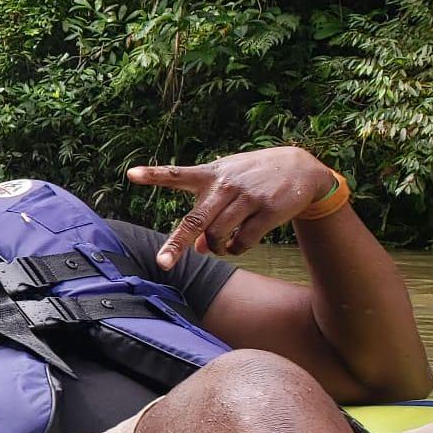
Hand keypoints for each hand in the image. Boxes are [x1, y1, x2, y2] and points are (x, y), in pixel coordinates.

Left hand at [127, 148, 337, 266]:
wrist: (302, 168)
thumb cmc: (252, 180)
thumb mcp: (227, 189)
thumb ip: (207, 214)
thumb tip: (200, 250)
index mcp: (210, 175)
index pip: (177, 174)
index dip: (153, 175)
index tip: (130, 174)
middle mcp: (226, 185)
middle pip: (196, 219)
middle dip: (177, 244)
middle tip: (162, 263)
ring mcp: (248, 197)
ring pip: (219, 235)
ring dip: (215, 248)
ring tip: (219, 246)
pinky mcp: (269, 210)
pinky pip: (243, 242)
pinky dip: (236, 250)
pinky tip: (237, 246)